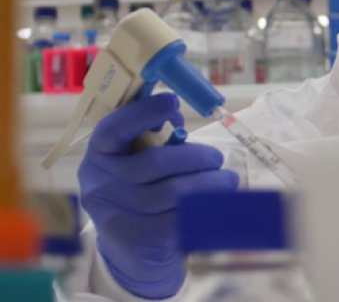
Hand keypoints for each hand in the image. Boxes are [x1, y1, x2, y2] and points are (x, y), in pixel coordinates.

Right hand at [79, 93, 238, 298]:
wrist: (131, 249)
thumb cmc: (143, 190)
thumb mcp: (140, 159)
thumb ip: (154, 139)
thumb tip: (177, 120)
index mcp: (100, 156)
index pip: (113, 130)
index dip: (143, 113)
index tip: (172, 101)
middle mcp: (100, 185)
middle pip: (155, 163)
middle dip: (196, 157)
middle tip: (216, 158)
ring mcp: (115, 216)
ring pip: (174, 192)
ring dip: (210, 182)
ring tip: (227, 180)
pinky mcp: (137, 240)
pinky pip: (181, 219)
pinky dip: (206, 207)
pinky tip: (218, 202)